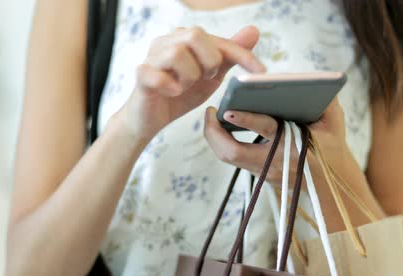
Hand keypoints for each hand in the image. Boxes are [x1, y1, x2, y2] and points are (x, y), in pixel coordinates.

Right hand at [116, 26, 265, 142]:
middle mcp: (167, 41)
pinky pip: (157, 74)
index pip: (219, 41)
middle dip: (209, 61)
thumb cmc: (181, 93)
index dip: (243, 56)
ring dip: (189, 76)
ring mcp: (152, 56)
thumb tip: (253, 30)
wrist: (151, 118)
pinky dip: (170, 86)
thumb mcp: (211, 75)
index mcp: (185, 38)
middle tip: (206, 77)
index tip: (261, 72)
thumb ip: (230, 54)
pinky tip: (172, 92)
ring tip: (184, 87)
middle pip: (196, 34)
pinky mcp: (141, 74)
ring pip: (177, 53)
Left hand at [203, 98, 347, 187]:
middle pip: (233, 152)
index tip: (229, 110)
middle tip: (210, 110)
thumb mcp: (333, 121)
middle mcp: (274, 162)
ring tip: (212, 116)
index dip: (247, 120)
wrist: (330, 183)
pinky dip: (223, 142)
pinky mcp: (258, 175)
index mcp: (294, 145)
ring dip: (215, 137)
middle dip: (215, 132)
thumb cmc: (331, 146)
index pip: (267, 130)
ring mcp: (263, 172)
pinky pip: (233, 158)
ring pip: (228, 157)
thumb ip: (325, 100)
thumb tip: (309, 81)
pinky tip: (220, 127)